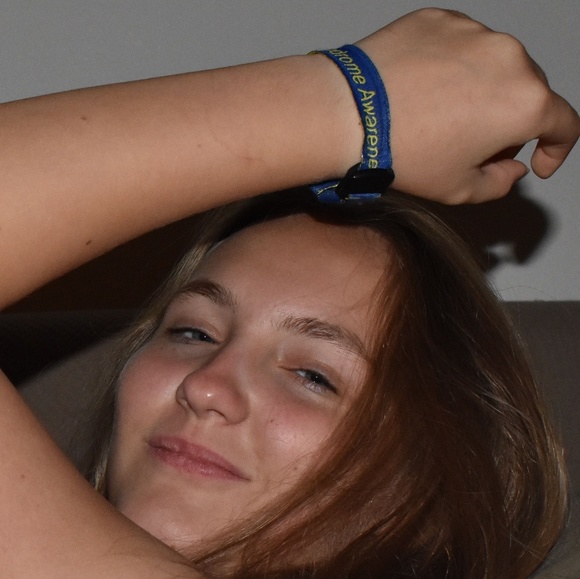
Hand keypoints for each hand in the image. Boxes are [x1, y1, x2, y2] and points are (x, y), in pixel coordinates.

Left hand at [356, 8, 579, 202]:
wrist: (350, 113)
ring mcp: (475, 32)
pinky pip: (460, 46)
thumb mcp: (458, 189)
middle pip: (529, 92)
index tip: (539, 160)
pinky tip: (422, 89)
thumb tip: (513, 167)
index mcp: (525, 103)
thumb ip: (500, 183)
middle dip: (512, 121)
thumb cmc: (404, 154)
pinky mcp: (442, 19)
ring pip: (495, 65)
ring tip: (440, 114)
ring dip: (482, 90)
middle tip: (476, 145)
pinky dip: (452, 67)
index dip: (557, 148)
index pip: (565, 124)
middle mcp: (510, 58)